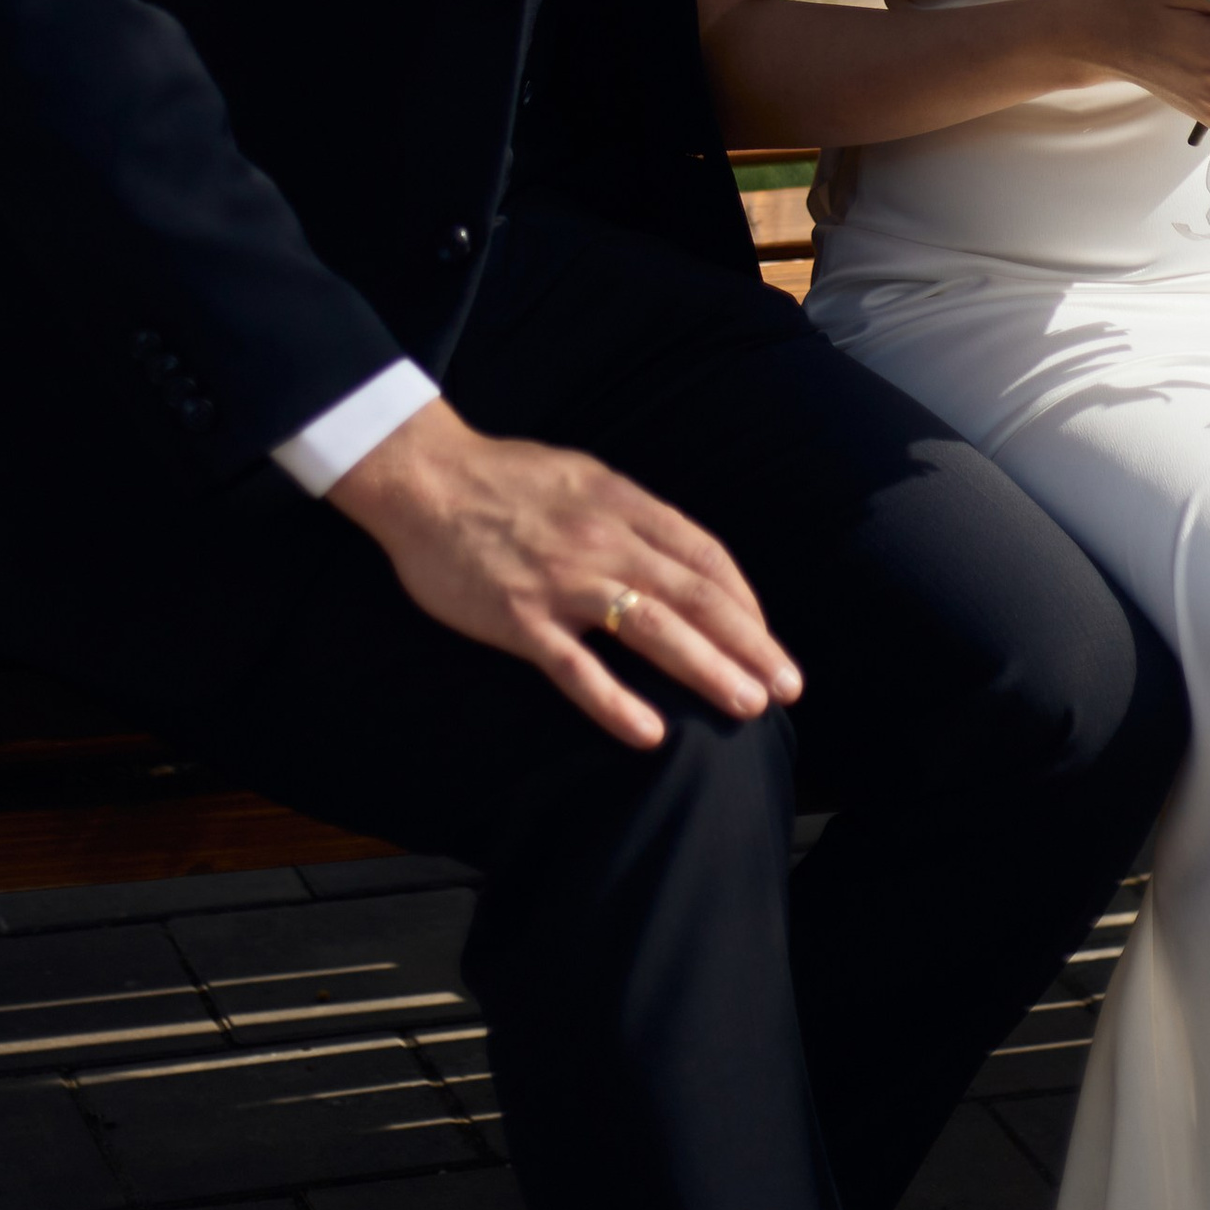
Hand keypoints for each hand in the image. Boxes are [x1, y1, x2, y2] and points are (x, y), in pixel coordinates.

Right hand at [330, 397, 802, 750]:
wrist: (423, 478)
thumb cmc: (503, 477)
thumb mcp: (582, 475)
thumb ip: (627, 513)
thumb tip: (673, 554)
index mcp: (622, 502)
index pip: (703, 554)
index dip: (743, 600)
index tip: (766, 637)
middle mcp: (604, 540)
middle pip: (694, 595)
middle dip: (749, 642)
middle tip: (786, 687)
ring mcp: (562, 580)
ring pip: (652, 629)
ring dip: (707, 669)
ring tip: (747, 705)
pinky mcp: (519, 618)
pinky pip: (576, 668)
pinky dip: (616, 703)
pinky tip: (651, 734)